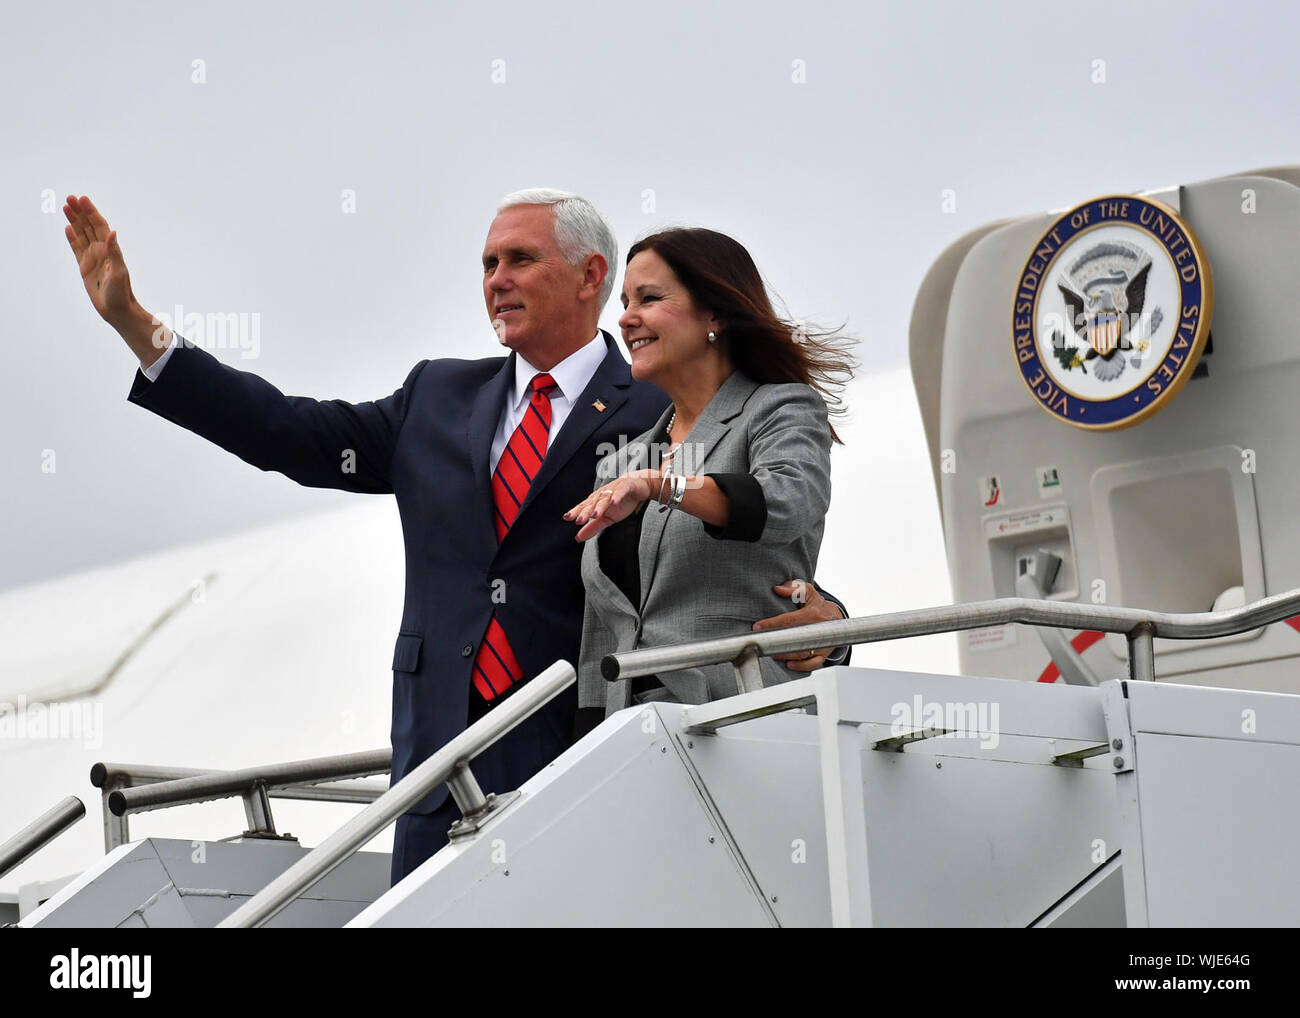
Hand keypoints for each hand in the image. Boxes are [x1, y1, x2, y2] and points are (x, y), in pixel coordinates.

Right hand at [63, 195, 136, 326]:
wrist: (117, 310)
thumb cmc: (121, 292)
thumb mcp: (119, 272)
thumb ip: (115, 252)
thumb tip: (112, 233)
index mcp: (110, 249)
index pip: (99, 225)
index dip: (91, 212)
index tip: (82, 199)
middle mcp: (101, 251)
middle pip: (89, 226)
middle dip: (80, 212)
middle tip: (70, 197)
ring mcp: (92, 258)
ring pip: (82, 234)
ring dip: (75, 220)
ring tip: (66, 206)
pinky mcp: (85, 267)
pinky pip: (77, 248)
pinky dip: (72, 237)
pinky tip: (67, 227)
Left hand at [564, 469, 658, 540]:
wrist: (639, 487)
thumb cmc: (621, 503)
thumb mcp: (607, 518)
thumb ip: (593, 527)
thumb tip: (577, 538)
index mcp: (596, 501)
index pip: (584, 507)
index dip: (575, 512)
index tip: (566, 518)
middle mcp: (603, 494)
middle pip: (592, 504)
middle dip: (585, 512)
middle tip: (578, 521)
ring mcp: (614, 489)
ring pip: (605, 498)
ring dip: (600, 506)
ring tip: (595, 515)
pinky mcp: (626, 486)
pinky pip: (621, 491)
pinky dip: (617, 496)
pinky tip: (613, 502)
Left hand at [751, 579, 844, 671]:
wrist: (836, 617)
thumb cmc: (818, 605)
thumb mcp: (807, 592)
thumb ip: (793, 588)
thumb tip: (778, 589)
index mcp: (813, 613)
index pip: (789, 620)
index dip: (772, 623)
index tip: (758, 627)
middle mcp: (818, 629)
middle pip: (795, 638)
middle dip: (777, 641)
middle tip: (763, 642)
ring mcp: (822, 643)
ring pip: (803, 653)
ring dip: (786, 654)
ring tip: (772, 652)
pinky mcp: (824, 653)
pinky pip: (813, 663)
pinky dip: (801, 666)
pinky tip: (789, 664)